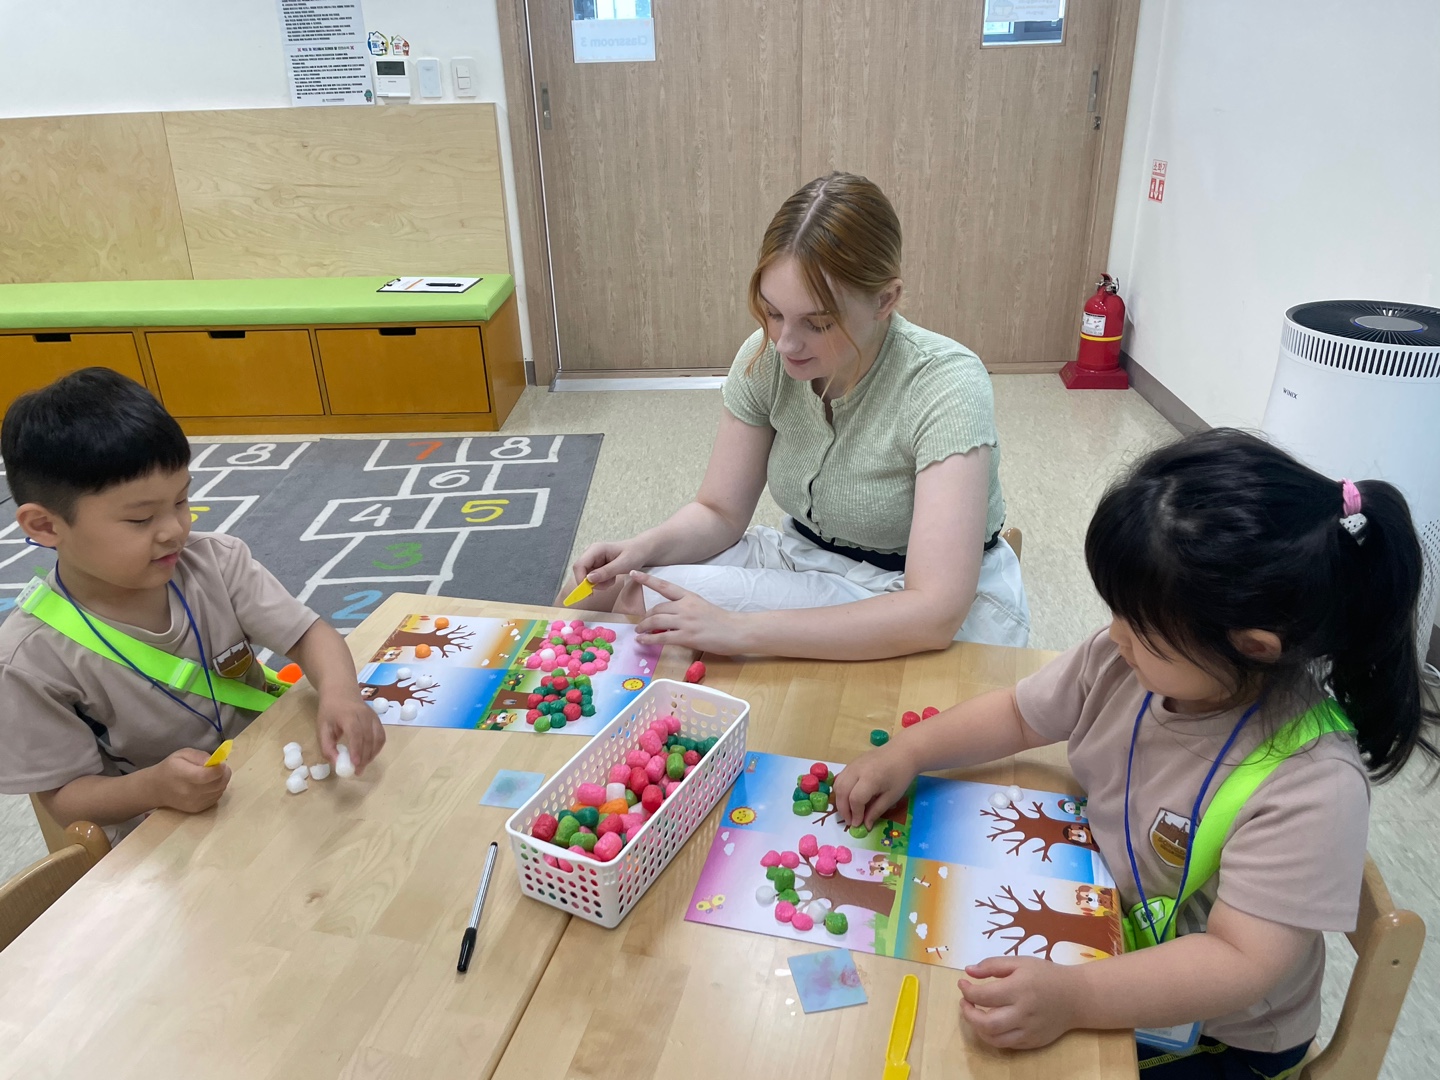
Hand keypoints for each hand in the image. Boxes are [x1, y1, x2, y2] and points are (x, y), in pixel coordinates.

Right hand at [151, 747, 231, 812]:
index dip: (219, 769)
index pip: (206, 776)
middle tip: (221, 767)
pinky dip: (217, 790)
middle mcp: (189, 792)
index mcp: (184, 775)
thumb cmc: (171, 768)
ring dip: (221, 781)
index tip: (221, 763)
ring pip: (219, 791)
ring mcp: (194, 802)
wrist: (157, 789)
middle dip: (224, 774)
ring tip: (212, 775)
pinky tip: (208, 784)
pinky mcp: (197, 809)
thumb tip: (216, 761)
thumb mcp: (183, 754)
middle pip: (218, 784)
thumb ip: (200, 756)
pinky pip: (216, 798)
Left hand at [316, 692, 385, 774]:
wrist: (341, 691)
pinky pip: (381, 736)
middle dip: (364, 757)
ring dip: (372, 754)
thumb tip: (336, 763)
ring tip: (363, 765)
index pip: (356, 734)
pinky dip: (377, 748)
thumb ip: (327, 747)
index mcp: (348, 716)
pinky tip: (370, 755)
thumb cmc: (330, 711)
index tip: (355, 764)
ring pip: (378, 739)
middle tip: (357, 771)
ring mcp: (373, 717)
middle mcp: (364, 715)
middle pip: (369, 739)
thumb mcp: (322, 728)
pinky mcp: (377, 720)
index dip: (357, 750)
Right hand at [571, 539, 651, 592]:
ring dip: (600, 583)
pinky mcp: (597, 566)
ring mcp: (593, 560)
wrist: (642, 551)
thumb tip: (589, 579)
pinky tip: (613, 577)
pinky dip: (603, 582)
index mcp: (595, 549)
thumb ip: (606, 571)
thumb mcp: (623, 564)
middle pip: (582, 573)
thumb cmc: (634, 554)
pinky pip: (594, 579)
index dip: (580, 579)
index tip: (590, 591)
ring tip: (613, 579)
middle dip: (593, 583)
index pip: (579, 565)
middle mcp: (591, 553)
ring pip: (588, 578)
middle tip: (608, 584)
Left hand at [630, 572, 749, 654]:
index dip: (647, 579)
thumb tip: (669, 616)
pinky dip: (649, 640)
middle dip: (646, 617)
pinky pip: (662, 638)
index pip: (664, 585)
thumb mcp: (702, 606)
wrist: (736, 630)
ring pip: (656, 622)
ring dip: (644, 627)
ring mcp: (686, 621)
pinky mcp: (687, 637)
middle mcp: (685, 606)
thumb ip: (685, 608)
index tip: (634, 573)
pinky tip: (642, 642)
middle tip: (641, 624)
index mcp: (689, 596)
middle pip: (657, 608)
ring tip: (638, 632)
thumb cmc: (722, 620)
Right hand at [832, 743, 919, 828]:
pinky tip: (848, 799)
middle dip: (844, 810)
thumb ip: (876, 811)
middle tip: (850, 822)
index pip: (855, 799)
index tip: (859, 824)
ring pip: (838, 785)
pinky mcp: (851, 763)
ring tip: (848, 812)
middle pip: (842, 792)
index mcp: (870, 779)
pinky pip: (840, 778)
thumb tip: (865, 825)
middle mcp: (857, 770)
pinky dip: (841, 791)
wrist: (903, 752)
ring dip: (839, 801)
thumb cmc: (901, 775)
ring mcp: (852, 765)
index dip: (855, 814)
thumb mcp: (892, 796)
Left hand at [958, 956, 1081, 1049]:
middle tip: (965, 1003)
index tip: (962, 984)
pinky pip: (1007, 1044)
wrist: (1076, 996)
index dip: (967, 991)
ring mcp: (1028, 1030)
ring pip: (994, 1039)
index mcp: (1019, 989)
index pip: (982, 996)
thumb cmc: (1046, 975)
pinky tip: (991, 1023)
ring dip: (978, 1028)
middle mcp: (1023, 1012)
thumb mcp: (1020, 962)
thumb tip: (968, 971)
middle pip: (986, 1023)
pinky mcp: (1033, 1042)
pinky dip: (993, 1036)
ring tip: (975, 1014)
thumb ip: (992, 965)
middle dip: (968, 1014)